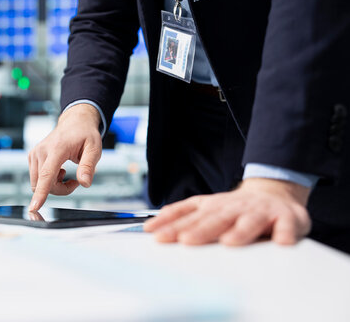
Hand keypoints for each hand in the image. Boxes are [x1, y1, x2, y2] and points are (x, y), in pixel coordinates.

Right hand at [28, 104, 101, 210]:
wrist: (75, 122)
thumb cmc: (85, 134)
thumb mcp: (94, 149)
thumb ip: (89, 166)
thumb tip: (85, 183)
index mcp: (57, 148)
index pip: (47, 174)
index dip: (41, 193)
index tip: (34, 206)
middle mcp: (41, 151)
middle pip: (43, 184)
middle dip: (59, 189)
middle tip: (75, 181)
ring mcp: (34, 154)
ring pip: (38, 184)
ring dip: (54, 185)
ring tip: (67, 173)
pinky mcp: (32, 157)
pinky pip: (37, 179)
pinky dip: (48, 181)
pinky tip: (59, 170)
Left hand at [144, 178, 311, 245]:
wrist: (274, 194)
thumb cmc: (234, 208)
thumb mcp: (206, 207)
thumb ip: (182, 217)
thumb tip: (150, 227)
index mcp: (213, 206)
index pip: (189, 215)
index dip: (173, 225)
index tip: (157, 236)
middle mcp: (234, 207)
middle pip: (216, 219)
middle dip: (200, 230)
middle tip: (186, 241)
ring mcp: (260, 211)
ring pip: (249, 221)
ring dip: (240, 231)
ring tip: (229, 242)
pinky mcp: (287, 218)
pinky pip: (287, 227)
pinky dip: (285, 234)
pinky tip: (282, 242)